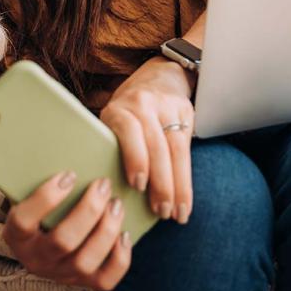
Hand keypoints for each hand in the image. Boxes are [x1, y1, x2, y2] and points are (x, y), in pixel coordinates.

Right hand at [2, 171, 130, 289]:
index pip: (23, 220)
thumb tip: (52, 130)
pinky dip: (119, 257)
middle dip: (88, 210)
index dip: (46, 198)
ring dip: (106, 229)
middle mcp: (36, 259)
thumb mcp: (31, 191)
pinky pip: (105, 279)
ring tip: (117, 203)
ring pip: (85, 261)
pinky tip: (124, 233)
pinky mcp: (85, 283)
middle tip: (103, 184)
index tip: (69, 175)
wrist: (45, 241)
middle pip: (62, 240)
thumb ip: (37, 171)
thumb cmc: (45, 205)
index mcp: (16, 234)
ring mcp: (61, 274)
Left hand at [99, 56, 194, 223]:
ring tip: (176, 214)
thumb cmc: (126, 114)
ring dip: (177, 186)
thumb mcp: (112, 122)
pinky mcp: (186, 112)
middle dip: (160, 182)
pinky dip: (186, 179)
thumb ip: (109, 148)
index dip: (135, 157)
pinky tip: (185, 201)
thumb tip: (104, 195)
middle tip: (160, 212)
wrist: (158, 76)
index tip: (137, 185)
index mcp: (119, 108)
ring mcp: (168, 107)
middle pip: (156, 145)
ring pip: (175, 150)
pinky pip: (186, 149)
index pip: (130, 130)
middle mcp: (144, 104)